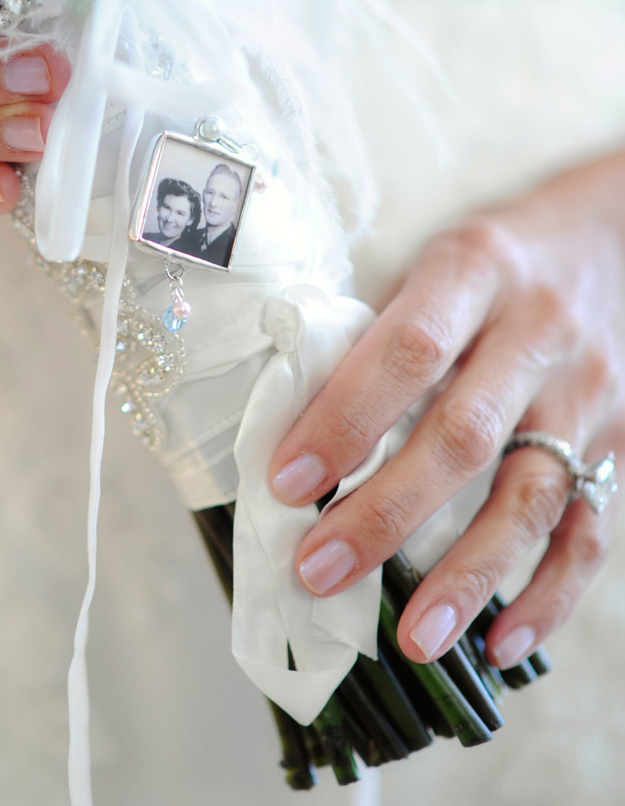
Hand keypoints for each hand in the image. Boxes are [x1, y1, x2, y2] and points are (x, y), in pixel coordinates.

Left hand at [269, 151, 624, 670]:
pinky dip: (549, 595)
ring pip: (529, 496)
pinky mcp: (620, 444)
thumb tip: (291, 419)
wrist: (616, 236)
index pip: (406, 350)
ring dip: (468, 574)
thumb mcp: (435, 257)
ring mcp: (586, 394)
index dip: (345, 418)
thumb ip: (379, 329)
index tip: (286, 479)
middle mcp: (537, 333)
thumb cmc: (496, 255)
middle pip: (464, 436)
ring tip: (412, 637)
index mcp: (475, 270)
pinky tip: (501, 642)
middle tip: (319, 570)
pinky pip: (590, 530)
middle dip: (385, 512)